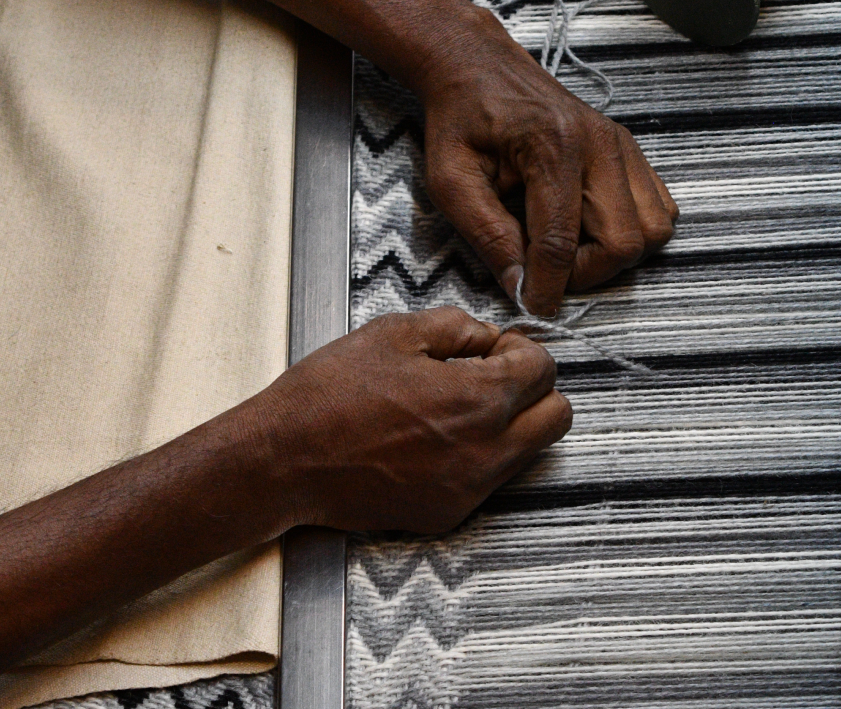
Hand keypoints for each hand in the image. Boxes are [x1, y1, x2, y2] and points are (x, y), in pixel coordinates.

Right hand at [258, 307, 570, 533]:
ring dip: (511, 422)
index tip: (496, 347)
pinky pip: (489, 480)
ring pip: (529, 452)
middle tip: (491, 374)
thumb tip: (487, 337)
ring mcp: (467, 490)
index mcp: (476, 400)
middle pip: (557, 417)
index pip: (544, 369)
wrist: (283, 459)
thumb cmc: (328, 395)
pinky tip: (433, 436)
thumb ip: (457, 326)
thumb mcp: (394, 332)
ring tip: (457, 404)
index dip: (521, 348)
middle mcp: (483, 452)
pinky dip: (478, 454)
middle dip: (533, 388)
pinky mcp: (447, 514)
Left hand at [420, 8, 678, 316]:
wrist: (479, 68)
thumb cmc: (461, 120)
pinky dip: (632, 232)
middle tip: (547, 272)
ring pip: (653, 230)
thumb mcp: (450, 179)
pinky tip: (587, 227)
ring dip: (613, 255)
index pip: (561, 240)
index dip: (548, 286)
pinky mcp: (630, 150)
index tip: (531, 305)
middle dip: (587, 274)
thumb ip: (486, 234)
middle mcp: (598, 143)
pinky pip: (658, 209)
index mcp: (550, 146)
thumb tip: (521, 285)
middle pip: (625, 241)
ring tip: (567, 248)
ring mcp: (621, 145)